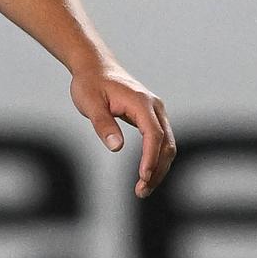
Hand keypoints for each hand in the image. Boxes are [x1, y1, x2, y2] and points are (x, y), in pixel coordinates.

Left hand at [70, 64, 174, 198]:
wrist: (96, 67)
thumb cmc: (90, 84)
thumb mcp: (89, 103)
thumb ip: (103, 124)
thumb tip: (116, 147)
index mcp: (141, 102)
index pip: (154, 135)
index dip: (151, 158)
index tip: (143, 177)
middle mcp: (155, 107)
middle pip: (166, 143)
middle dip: (157, 169)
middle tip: (141, 191)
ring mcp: (156, 112)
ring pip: (167, 145)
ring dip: (159, 168)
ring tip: (142, 188)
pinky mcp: (152, 117)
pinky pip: (161, 141)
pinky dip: (156, 159)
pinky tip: (146, 174)